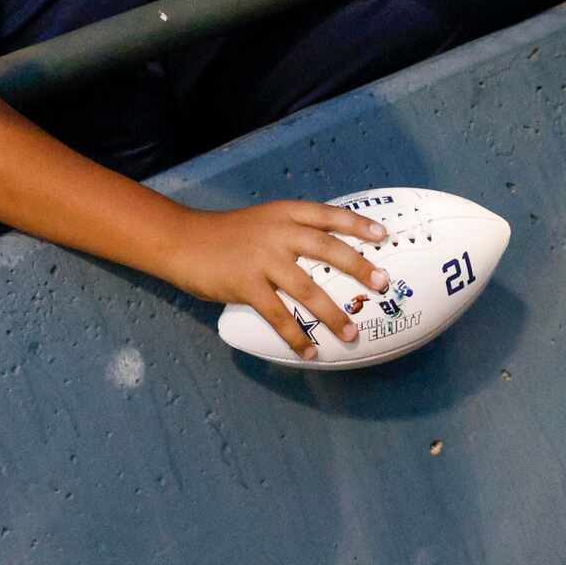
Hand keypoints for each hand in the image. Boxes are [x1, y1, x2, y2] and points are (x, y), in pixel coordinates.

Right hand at [166, 200, 390, 355]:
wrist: (183, 240)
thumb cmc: (227, 234)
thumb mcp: (263, 220)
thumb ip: (291, 231)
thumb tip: (327, 253)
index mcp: (285, 213)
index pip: (328, 215)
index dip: (357, 224)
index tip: (382, 235)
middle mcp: (278, 233)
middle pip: (327, 249)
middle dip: (358, 267)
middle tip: (382, 283)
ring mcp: (262, 260)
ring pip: (307, 289)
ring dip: (332, 314)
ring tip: (351, 333)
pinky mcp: (246, 285)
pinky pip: (278, 315)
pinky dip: (296, 336)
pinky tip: (310, 351)